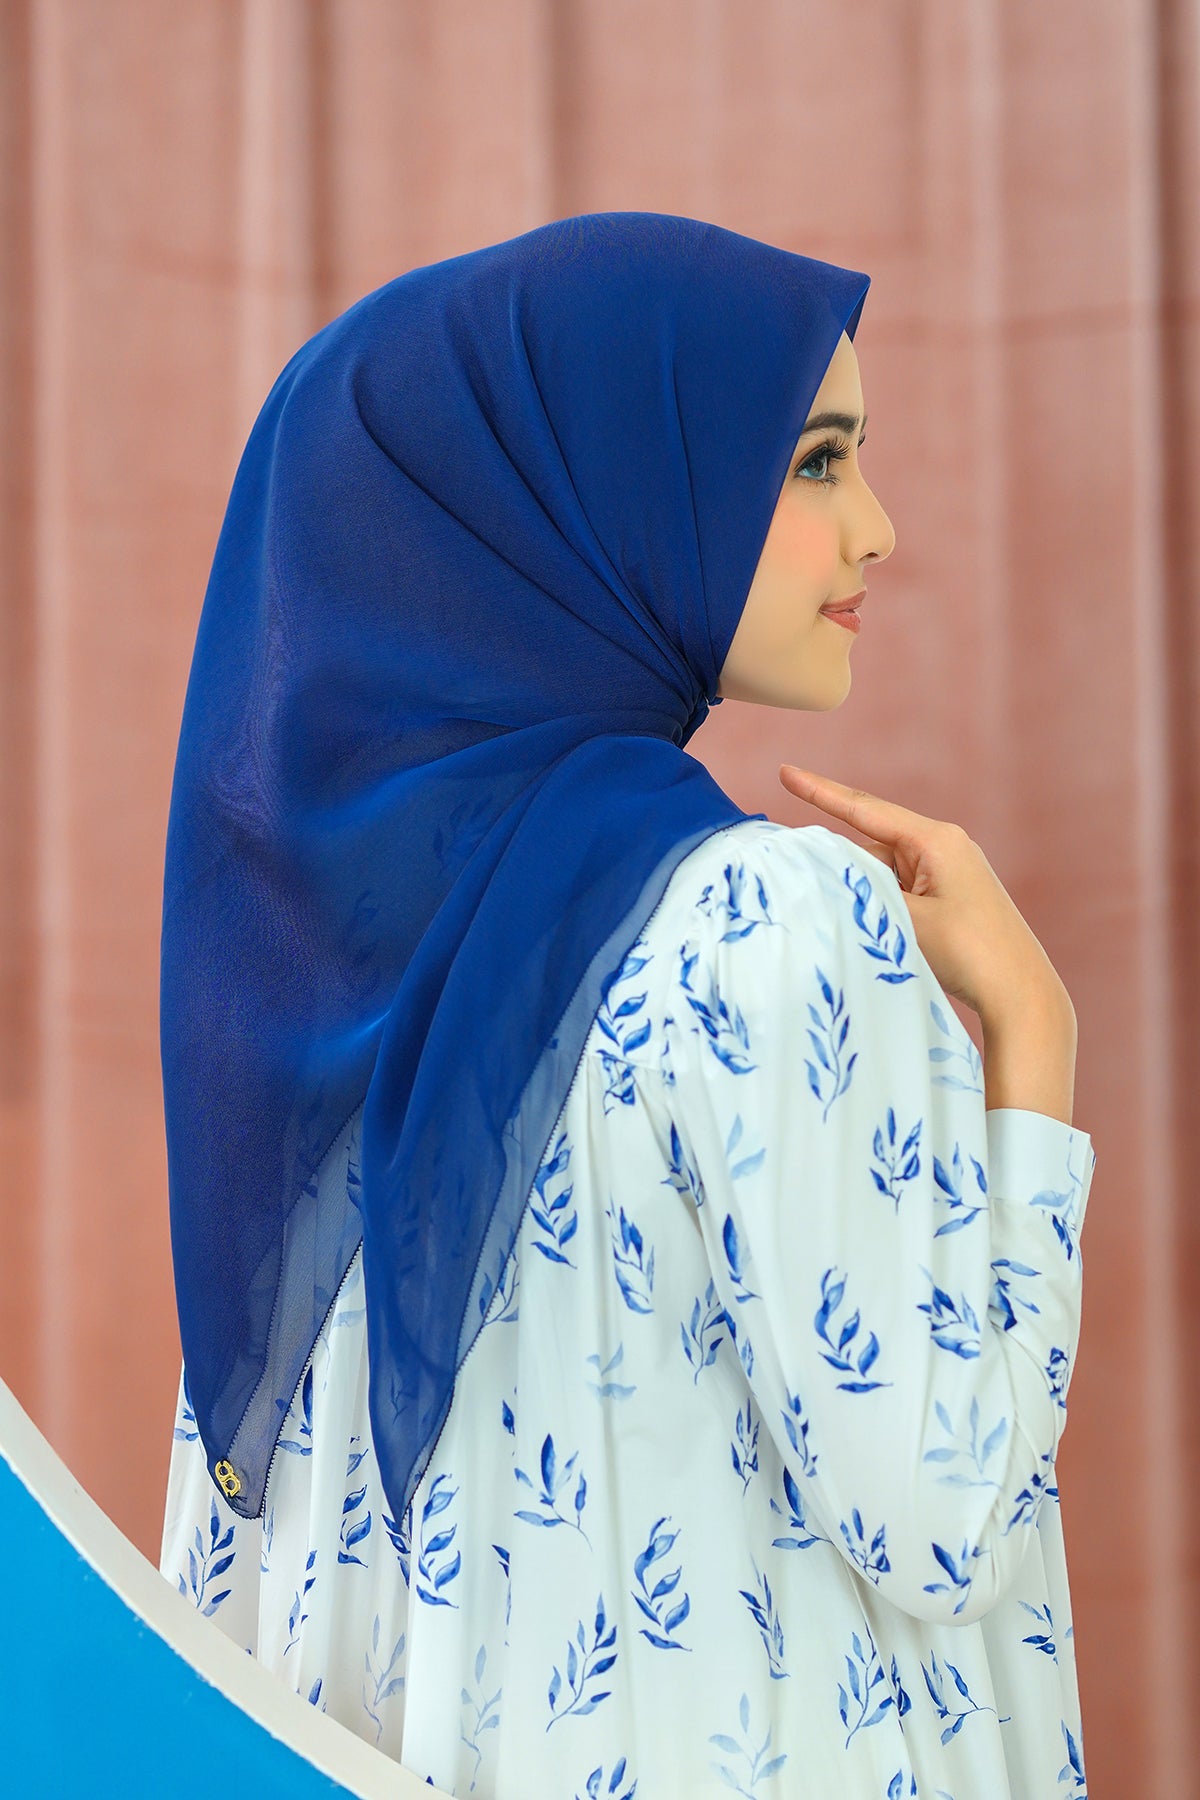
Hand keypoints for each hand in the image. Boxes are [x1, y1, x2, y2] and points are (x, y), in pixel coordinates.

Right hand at [778, 763, 1074, 1028]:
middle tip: (811, 890)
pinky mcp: (947, 896)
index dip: (820, 791)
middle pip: (870, 845)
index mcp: (936, 840)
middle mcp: (942, 847)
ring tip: (866, 929)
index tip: (785, 772)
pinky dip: (880, 905)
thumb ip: (864, 889)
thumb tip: (831, 873)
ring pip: (881, 871)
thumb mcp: (907, 917)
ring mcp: (946, 871)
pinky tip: (876, 930)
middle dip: (841, 867)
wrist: (1019, 993)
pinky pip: (898, 889)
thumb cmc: (969, 952)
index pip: (864, 809)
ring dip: (863, 894)